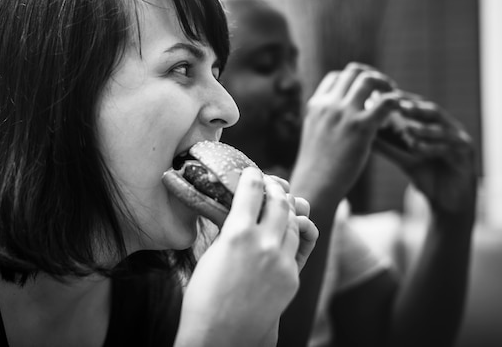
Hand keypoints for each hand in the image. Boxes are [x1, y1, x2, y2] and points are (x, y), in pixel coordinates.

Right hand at [176, 168, 317, 345]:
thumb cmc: (204, 297)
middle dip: (276, 188)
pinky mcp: (293, 277)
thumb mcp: (212, 254)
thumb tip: (239, 211)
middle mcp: (264, 243)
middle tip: (271, 184)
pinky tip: (284, 233)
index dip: (253, 176)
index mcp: (237, 233)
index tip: (252, 172)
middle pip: (280, 201)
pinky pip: (297, 247)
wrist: (221, 336)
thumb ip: (229, 229)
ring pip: (294, 222)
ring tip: (281, 206)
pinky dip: (290, 236)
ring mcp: (282, 261)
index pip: (252, 190)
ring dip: (287, 211)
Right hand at [291, 62, 399, 202]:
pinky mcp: (361, 128)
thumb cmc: (317, 167)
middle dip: (373, 77)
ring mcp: (344, 114)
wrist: (316, 185)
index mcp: (316, 105)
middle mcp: (329, 104)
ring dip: (386, 85)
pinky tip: (400, 112)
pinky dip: (396, 102)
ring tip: (395, 98)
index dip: (354, 80)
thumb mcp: (314, 135)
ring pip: (369, 80)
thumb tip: (339, 116)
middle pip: (354, 72)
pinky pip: (386, 102)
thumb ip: (325, 119)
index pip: (337, 76)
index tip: (366, 92)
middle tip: (385, 91)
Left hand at [375, 94, 477, 225]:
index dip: (402, 99)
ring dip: (424, 128)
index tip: (384, 96)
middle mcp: (449, 127)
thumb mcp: (405, 159)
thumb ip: (388, 146)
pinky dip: (432, 147)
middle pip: (432, 111)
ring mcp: (460, 139)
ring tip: (407, 128)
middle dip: (415, 107)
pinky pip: (448, 148)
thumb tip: (364, 135)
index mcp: (435, 124)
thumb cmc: (427, 175)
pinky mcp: (466, 154)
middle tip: (397, 104)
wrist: (449, 201)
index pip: (418, 106)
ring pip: (442, 129)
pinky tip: (417, 147)